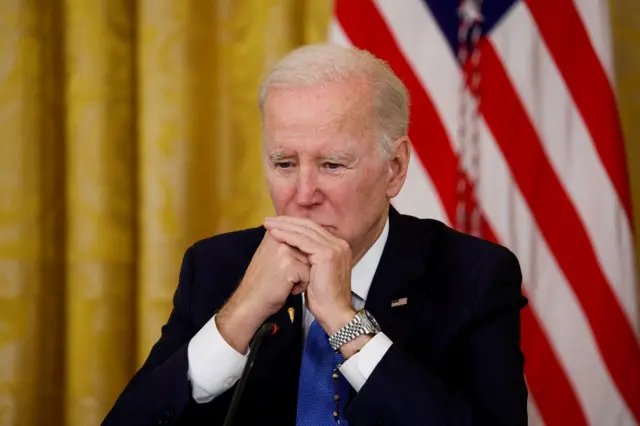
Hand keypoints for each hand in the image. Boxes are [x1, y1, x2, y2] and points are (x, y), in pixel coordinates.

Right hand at [216, 231, 309, 352]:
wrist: (250, 301)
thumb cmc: (263, 281)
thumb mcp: (271, 254)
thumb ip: (287, 242)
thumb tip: (310, 239)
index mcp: (274, 232)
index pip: (303, 237)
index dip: (299, 257)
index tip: (285, 267)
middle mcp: (278, 237)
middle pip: (309, 250)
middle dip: (302, 266)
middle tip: (282, 275)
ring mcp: (284, 250)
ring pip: (311, 262)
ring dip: (303, 275)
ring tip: (284, 281)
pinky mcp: (289, 265)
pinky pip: (308, 275)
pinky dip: (301, 286)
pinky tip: (286, 288)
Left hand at [264, 216, 355, 335]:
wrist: (334, 314)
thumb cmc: (323, 298)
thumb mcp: (316, 272)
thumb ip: (310, 258)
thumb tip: (294, 249)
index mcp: (338, 247)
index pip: (313, 229)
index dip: (293, 225)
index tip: (276, 224)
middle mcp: (340, 244)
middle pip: (309, 226)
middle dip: (287, 222)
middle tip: (268, 220)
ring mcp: (335, 248)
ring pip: (305, 231)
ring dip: (284, 226)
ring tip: (268, 224)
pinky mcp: (327, 254)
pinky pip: (303, 240)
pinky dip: (287, 235)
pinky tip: (275, 234)